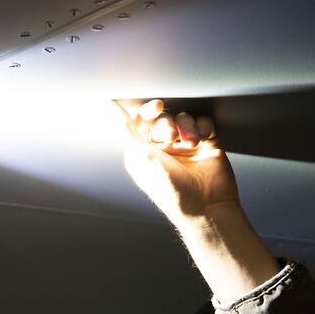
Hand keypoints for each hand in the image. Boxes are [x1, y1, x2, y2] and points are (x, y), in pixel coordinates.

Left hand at [114, 99, 241, 227]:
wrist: (207, 208)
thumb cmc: (171, 190)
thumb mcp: (142, 157)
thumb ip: (124, 129)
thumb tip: (106, 105)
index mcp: (142, 153)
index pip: (141, 122)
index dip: (148, 111)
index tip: (157, 106)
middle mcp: (162, 149)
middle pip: (163, 118)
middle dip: (168, 123)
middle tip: (172, 136)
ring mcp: (184, 147)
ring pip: (184, 118)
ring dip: (187, 127)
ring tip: (191, 143)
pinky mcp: (206, 145)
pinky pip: (203, 123)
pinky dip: (202, 127)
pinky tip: (203, 140)